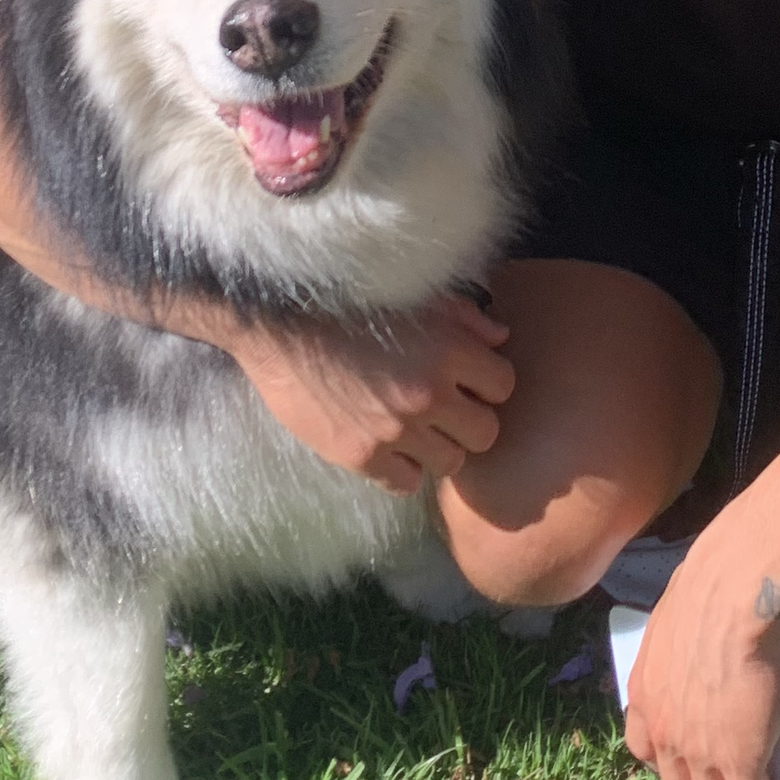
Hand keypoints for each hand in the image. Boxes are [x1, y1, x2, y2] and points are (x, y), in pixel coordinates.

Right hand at [230, 293, 513, 492]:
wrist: (276, 323)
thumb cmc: (347, 300)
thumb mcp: (413, 296)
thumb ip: (464, 318)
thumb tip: (501, 338)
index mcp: (447, 349)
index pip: (503, 386)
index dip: (486, 384)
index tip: (466, 382)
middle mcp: (429, 393)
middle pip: (485, 433)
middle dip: (469, 421)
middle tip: (445, 412)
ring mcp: (396, 428)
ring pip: (451, 462)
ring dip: (438, 448)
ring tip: (415, 431)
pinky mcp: (361, 455)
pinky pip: (406, 483)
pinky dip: (402, 470)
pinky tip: (387, 448)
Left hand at [622, 540, 779, 779]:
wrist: (736, 595)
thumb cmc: (711, 591)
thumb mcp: (675, 624)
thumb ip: (679, 649)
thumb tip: (701, 643)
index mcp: (644, 697)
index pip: (643, 751)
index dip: (670, 758)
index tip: (693, 750)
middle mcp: (664, 733)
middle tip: (732, 769)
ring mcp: (700, 753)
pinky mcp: (741, 762)